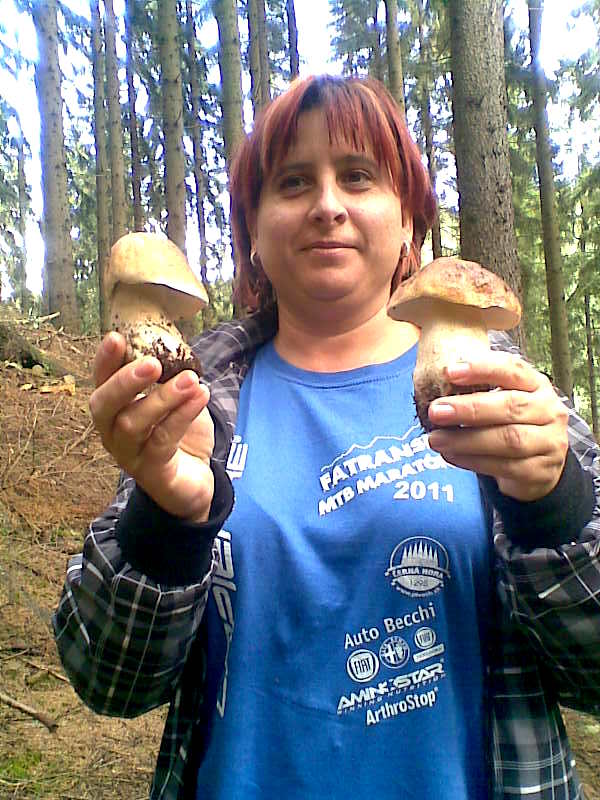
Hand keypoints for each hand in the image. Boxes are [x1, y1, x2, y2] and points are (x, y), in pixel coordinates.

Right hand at [89, 332, 214, 521]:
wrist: (193, 482)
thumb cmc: (177, 434)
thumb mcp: (173, 400)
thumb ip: (168, 376)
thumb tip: (177, 345)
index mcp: (114, 408)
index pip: (100, 381)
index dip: (104, 360)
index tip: (116, 337)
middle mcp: (112, 431)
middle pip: (105, 405)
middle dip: (126, 381)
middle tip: (152, 363)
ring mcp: (129, 454)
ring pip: (134, 423)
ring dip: (164, 397)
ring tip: (191, 379)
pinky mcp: (152, 471)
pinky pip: (163, 440)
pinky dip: (182, 416)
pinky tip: (201, 396)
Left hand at [426, 353, 568, 501]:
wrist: (538, 467)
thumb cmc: (512, 425)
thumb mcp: (502, 402)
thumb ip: (479, 392)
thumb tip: (436, 385)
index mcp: (537, 385)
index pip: (512, 369)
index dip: (482, 368)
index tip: (449, 371)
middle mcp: (549, 411)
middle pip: (511, 406)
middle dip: (470, 408)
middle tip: (435, 411)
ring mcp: (549, 442)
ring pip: (509, 440)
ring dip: (466, 439)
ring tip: (436, 438)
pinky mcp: (540, 470)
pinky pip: (504, 466)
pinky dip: (472, 461)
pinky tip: (450, 455)